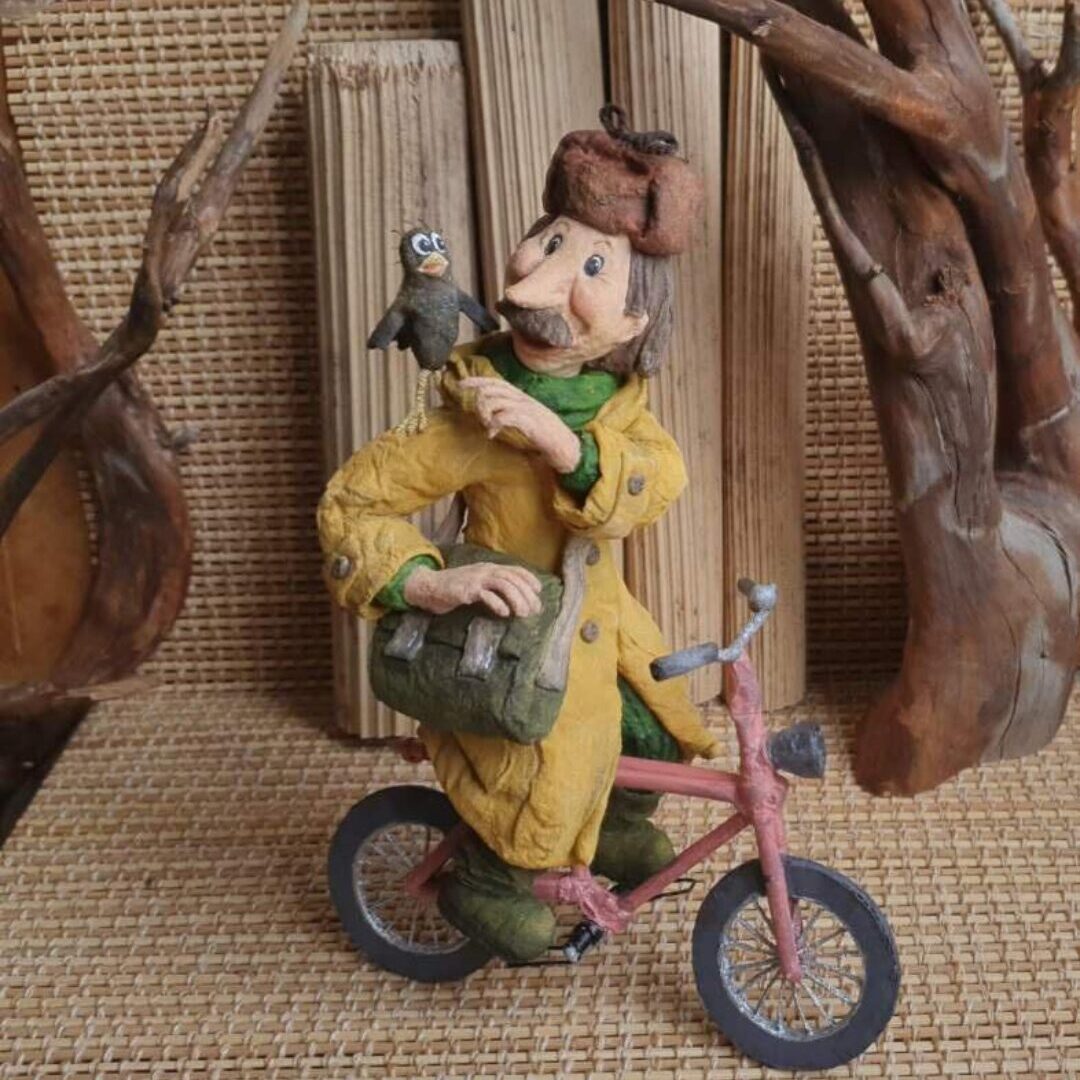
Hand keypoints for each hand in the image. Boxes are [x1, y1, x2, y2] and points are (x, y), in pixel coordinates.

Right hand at [403, 562, 542, 617]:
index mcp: (489, 568)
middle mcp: (485, 570)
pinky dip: (497, 603)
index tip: (538, 591)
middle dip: (526, 594)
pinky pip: (486, 594)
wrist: (430, 587)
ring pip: (503, 585)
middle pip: (512, 578)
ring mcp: (476, 579)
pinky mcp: (466, 590)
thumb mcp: (478, 584)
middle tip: (534, 610)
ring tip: (522, 614)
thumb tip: (513, 601)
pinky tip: (504, 613)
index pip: (514, 569)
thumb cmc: (455, 588)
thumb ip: (493, 588)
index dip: (529, 579)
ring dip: (516, 599)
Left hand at [459, 377, 581, 473]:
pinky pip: (504, 416)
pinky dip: (494, 424)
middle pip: (493, 388)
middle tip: (470, 407)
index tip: (461, 383)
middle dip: (477, 395)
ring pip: (496, 401)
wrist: (564, 445)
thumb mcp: (525, 417)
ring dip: (485, 413)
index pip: (496, 381)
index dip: (477, 380)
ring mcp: (526, 408)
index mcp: (521, 396)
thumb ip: (509, 411)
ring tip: (486, 425)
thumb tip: (490, 413)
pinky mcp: (528, 420)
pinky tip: (491, 433)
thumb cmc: (544, 433)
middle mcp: (522, 398)